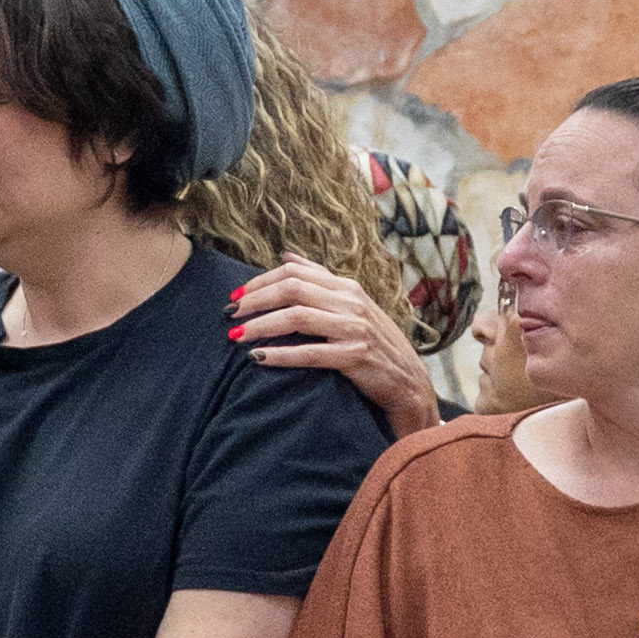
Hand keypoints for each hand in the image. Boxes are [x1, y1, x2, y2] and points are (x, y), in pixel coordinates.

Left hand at [232, 254, 435, 443]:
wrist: (409, 383)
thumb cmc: (375, 345)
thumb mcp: (352, 306)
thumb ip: (319, 280)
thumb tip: (286, 255)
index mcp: (347, 287)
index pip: (294, 272)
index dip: (260, 281)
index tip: (236, 295)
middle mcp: (351, 303)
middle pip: (292, 289)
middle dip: (255, 301)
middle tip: (230, 314)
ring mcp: (354, 329)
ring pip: (297, 318)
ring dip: (261, 326)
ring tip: (236, 337)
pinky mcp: (355, 357)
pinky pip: (310, 353)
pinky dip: (281, 355)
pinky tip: (258, 358)